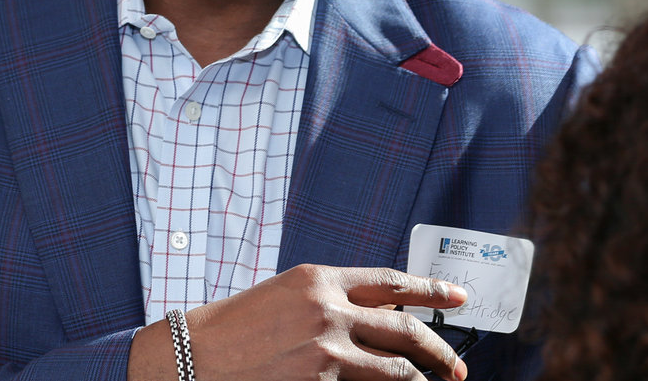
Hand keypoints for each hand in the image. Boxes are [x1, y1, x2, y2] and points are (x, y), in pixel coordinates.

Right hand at [131, 264, 468, 380]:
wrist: (188, 354)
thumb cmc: (231, 330)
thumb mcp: (283, 298)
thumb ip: (326, 301)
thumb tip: (369, 316)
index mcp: (319, 277)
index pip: (389, 281)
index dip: (430, 290)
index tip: (459, 297)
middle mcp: (327, 304)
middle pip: (403, 324)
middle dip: (438, 347)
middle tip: (458, 366)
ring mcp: (325, 343)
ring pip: (395, 364)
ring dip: (423, 378)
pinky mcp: (319, 377)